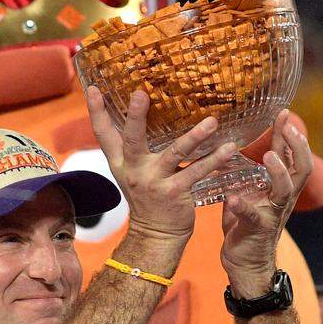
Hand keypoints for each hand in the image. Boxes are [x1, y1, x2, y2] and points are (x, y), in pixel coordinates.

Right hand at [86, 86, 237, 240]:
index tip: (93, 88)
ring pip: (175, 153)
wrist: (156, 235)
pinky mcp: (175, 192)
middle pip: (132, 139)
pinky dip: (215, 160)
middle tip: (140, 93)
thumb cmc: (147, 197)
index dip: (96, 111)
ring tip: (212, 121)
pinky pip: (197, 172)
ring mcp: (155, 181)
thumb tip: (144, 110)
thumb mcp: (132, 171)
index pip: (103, 133)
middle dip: (136, 116)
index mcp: (121, 162)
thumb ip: (134, 147)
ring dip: (195, 137)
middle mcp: (134, 169)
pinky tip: (229, 148)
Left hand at [220, 109, 314, 296]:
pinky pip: (252, 216)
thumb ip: (250, 174)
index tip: (284, 113)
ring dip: (279, 172)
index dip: (290, 134)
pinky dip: (243, 206)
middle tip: (288, 127)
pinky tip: (232, 198)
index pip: (291, 156)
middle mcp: (281, 199)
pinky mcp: (256, 230)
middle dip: (296, 146)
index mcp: (280, 188)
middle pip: (301, 168)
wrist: (246, 265)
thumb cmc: (246, 226)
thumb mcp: (250, 194)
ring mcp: (272, 214)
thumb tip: (237, 147)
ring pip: (286, 190)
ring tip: (269, 156)